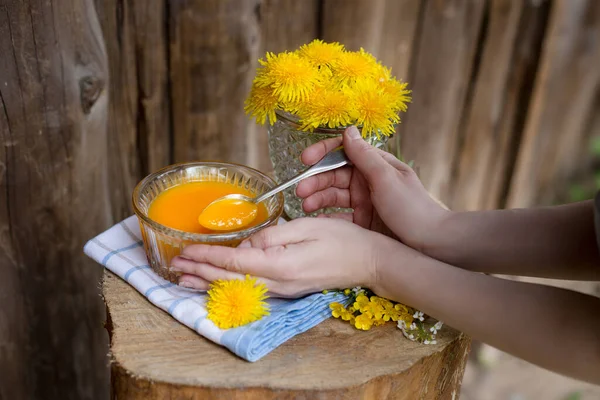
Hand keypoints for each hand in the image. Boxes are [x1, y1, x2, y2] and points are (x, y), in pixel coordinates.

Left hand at [170, 218, 398, 297]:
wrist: (368, 261)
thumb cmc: (342, 239)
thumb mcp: (307, 227)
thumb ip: (272, 236)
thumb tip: (247, 245)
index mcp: (281, 265)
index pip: (234, 261)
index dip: (207, 256)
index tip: (185, 251)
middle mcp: (278, 283)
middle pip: (230, 279)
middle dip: (200, 271)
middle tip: (174, 266)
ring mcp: (283, 290)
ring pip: (237, 287)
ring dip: (209, 282)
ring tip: (184, 280)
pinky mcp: (287, 289)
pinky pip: (250, 289)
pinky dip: (228, 285)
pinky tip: (217, 284)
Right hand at [296, 126, 449, 253]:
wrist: (431, 244)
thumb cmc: (412, 208)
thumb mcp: (386, 178)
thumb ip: (365, 156)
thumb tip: (348, 130)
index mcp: (375, 165)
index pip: (344, 151)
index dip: (323, 153)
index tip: (305, 160)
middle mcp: (368, 181)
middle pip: (334, 175)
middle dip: (315, 180)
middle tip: (300, 191)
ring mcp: (365, 201)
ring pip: (334, 196)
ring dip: (317, 199)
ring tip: (306, 207)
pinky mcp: (363, 222)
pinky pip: (339, 217)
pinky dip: (326, 218)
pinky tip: (316, 221)